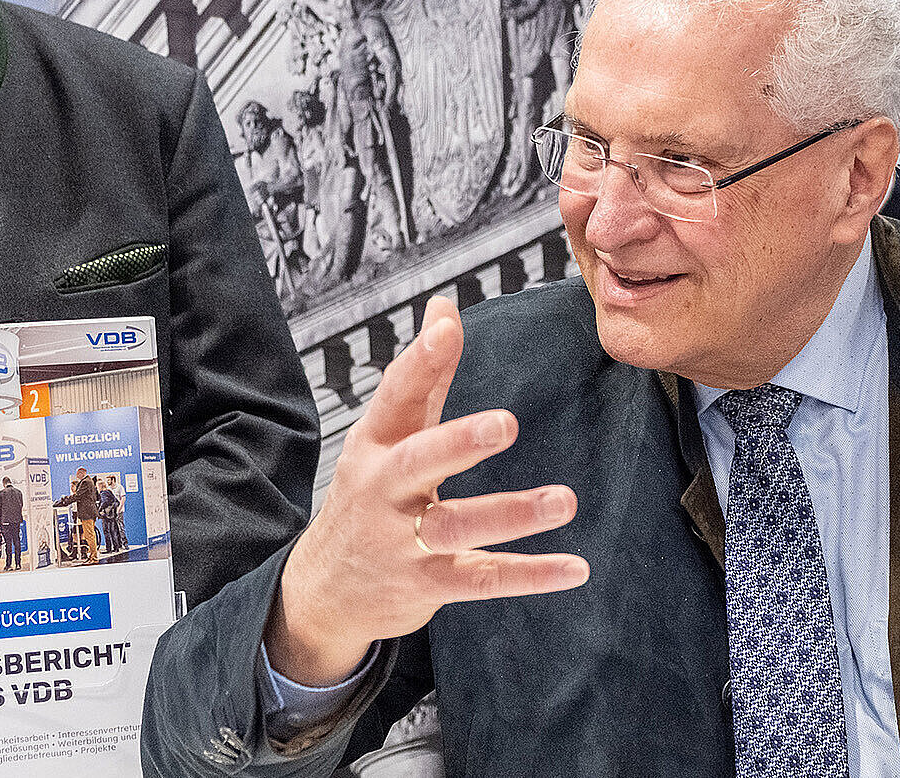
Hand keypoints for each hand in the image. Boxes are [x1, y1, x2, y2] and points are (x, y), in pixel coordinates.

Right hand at [266, 297, 588, 685]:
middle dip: (459, 442)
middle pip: (419, 462)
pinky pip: (483, 579)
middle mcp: (384, 491)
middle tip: (506, 422)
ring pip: (458, 526)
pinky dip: (530, 574)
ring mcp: (403, 542)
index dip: (420, 361)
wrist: (324, 592)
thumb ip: (423, 376)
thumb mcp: (386, 437)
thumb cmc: (368, 497)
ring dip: (512, 514)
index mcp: (375, 446)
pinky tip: (575, 567)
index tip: (446, 328)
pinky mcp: (427, 584)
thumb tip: (443, 307)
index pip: (395, 396)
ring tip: (564, 501)